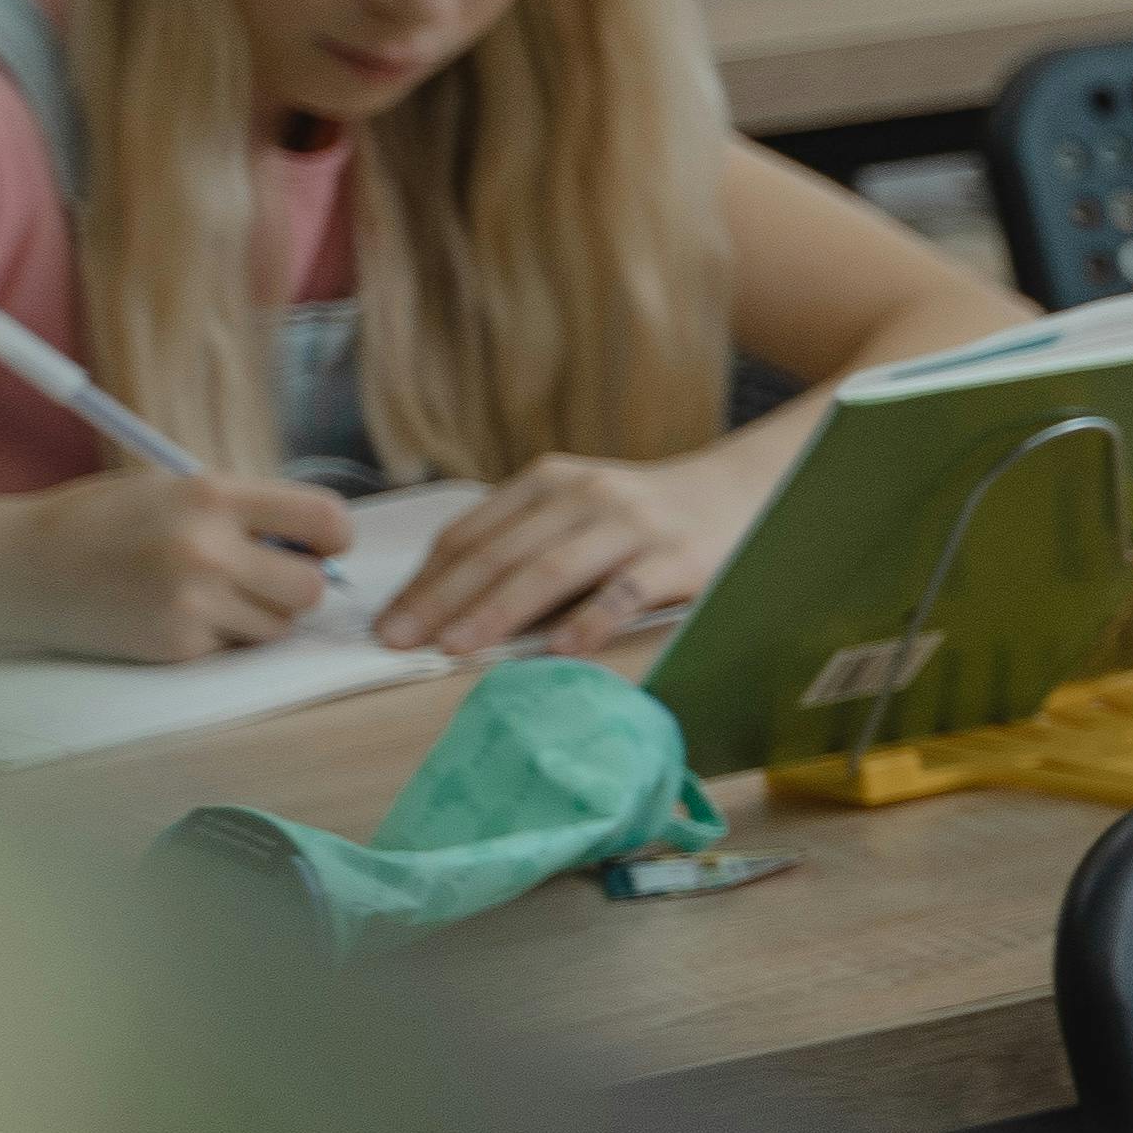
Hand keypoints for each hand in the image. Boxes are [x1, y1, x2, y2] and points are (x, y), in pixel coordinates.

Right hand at [23, 468, 351, 662]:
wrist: (24, 568)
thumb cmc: (107, 522)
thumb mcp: (175, 490)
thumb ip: (246, 511)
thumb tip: (322, 544)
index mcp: (212, 495)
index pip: (324, 517)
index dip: (335, 537)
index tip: (326, 544)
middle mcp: (207, 549)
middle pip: (312, 587)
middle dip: (300, 584)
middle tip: (269, 576)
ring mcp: (192, 602)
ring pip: (279, 625)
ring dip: (262, 614)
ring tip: (213, 592)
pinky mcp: (177, 645)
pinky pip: (234, 647)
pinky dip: (219, 635)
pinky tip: (176, 613)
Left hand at [381, 453, 744, 656]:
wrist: (741, 492)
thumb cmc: (644, 517)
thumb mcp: (578, 510)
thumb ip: (525, 543)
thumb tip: (446, 608)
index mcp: (550, 482)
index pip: (472, 534)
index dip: (426, 579)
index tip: (390, 622)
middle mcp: (587, 496)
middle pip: (501, 553)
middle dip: (444, 599)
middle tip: (402, 641)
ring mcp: (634, 526)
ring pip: (552, 570)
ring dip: (498, 611)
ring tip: (457, 648)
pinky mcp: (680, 558)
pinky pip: (626, 593)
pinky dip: (589, 621)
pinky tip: (557, 651)